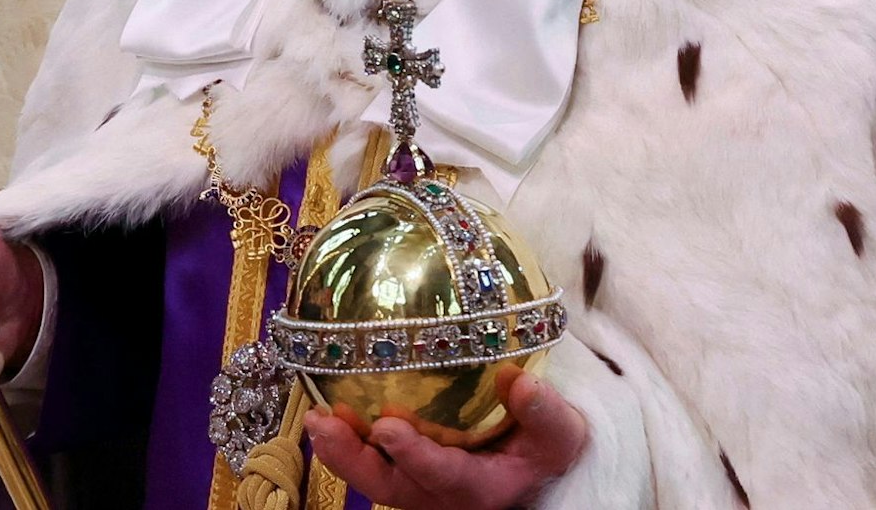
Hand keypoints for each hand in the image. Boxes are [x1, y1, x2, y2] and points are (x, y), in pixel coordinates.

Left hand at [304, 368, 588, 508]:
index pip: (444, 475)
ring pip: (370, 477)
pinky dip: (345, 437)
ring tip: (315, 415)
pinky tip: (325, 403)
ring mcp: (416, 486)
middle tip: (325, 424)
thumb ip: (545, 414)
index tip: (388, 426)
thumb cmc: (543, 448)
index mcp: (481, 487)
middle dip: (353, 459)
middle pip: (388, 486)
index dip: (415, 455)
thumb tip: (519, 381)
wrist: (532, 467)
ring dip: (340, 449)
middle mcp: (440, 494)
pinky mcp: (400, 470)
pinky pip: (367, 460)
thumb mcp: (561, 435)